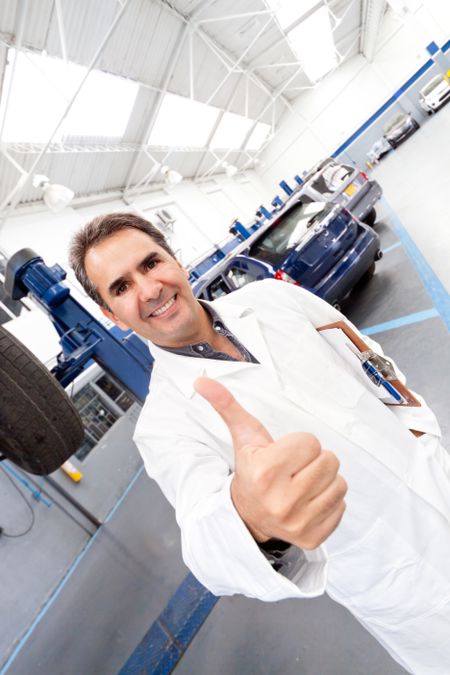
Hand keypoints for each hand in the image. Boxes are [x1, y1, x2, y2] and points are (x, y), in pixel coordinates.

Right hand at [194, 377, 346, 549]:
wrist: (248, 516)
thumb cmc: (252, 470)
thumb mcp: (242, 437)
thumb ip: (226, 405)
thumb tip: (201, 379)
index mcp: (266, 472)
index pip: (312, 442)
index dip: (299, 445)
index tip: (284, 455)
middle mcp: (282, 501)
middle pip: (330, 460)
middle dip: (314, 460)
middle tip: (294, 469)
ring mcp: (298, 523)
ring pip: (339, 483)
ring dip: (324, 480)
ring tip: (302, 484)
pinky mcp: (313, 538)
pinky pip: (341, 505)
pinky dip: (329, 502)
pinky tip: (308, 502)